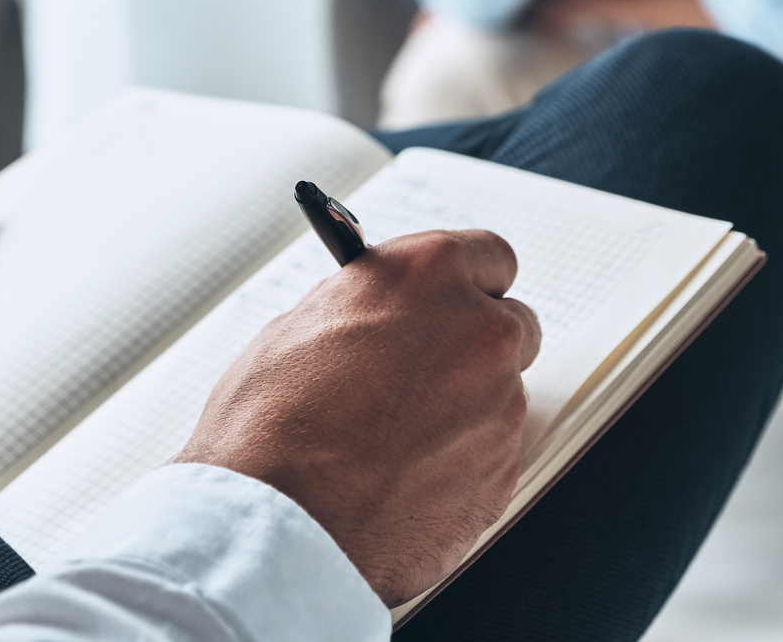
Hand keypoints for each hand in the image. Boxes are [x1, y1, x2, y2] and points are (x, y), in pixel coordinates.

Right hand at [176, 230, 541, 605]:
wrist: (273, 524)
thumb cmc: (269, 424)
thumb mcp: (302, 324)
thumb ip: (367, 308)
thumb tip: (383, 314)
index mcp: (431, 275)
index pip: (491, 257)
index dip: (470, 285)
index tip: (457, 300)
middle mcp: (479, 333)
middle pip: (512, 328)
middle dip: (475, 348)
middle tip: (425, 376)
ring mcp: (499, 407)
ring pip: (500, 399)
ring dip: (463, 412)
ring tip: (392, 443)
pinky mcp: (502, 476)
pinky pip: (491, 459)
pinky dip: (458, 467)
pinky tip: (400, 480)